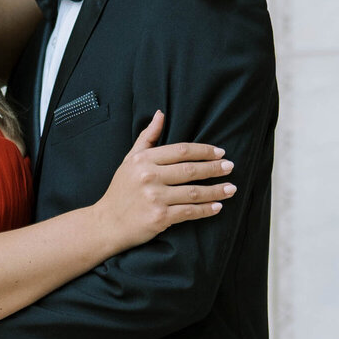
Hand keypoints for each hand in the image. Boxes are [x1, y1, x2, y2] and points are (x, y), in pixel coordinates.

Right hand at [96, 112, 235, 251]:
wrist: (107, 224)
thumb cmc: (120, 191)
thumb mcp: (130, 160)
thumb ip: (147, 137)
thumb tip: (160, 114)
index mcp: (144, 160)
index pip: (181, 151)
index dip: (204, 151)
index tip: (220, 153)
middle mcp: (149, 177)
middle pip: (190, 170)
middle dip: (214, 168)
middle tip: (230, 167)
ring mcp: (155, 198)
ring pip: (194, 192)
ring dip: (216, 190)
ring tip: (232, 188)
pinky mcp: (160, 217)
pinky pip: (189, 212)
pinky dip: (206, 210)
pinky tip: (217, 207)